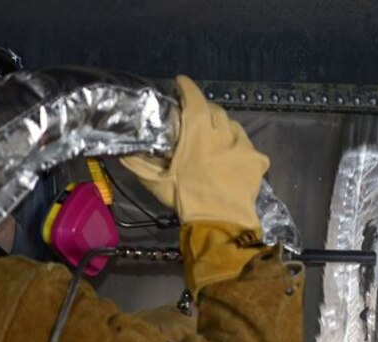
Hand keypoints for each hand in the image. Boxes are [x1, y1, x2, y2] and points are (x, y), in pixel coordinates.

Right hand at [120, 75, 268, 229]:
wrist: (220, 224)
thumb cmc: (187, 200)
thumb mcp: (156, 182)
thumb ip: (137, 163)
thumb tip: (119, 149)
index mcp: (198, 133)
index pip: (194, 98)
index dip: (187, 87)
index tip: (181, 83)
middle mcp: (223, 133)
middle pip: (215, 111)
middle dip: (205, 109)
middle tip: (197, 118)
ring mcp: (244, 146)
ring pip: (234, 127)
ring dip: (224, 128)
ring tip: (217, 139)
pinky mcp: (258, 161)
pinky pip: (249, 147)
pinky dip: (240, 149)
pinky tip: (234, 159)